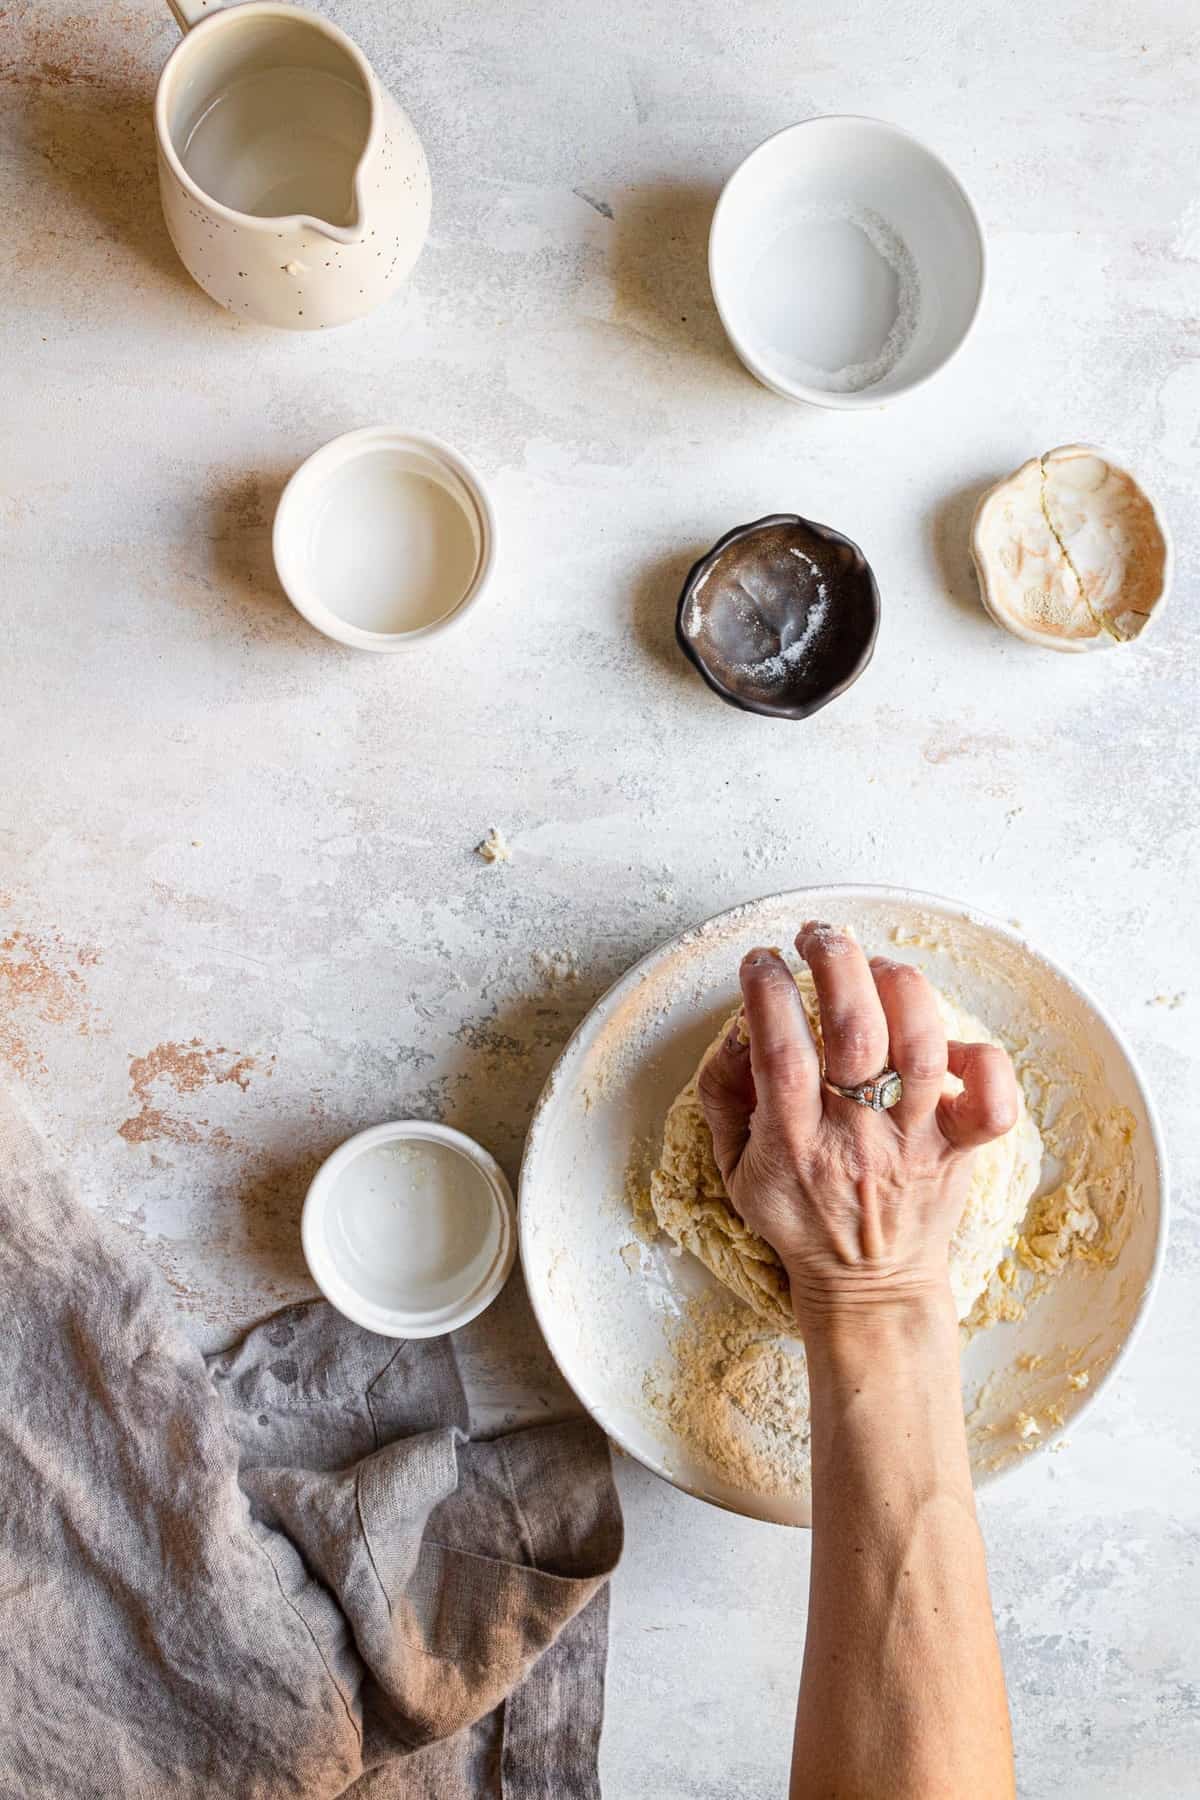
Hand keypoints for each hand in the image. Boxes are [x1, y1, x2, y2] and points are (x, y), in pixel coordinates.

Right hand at [697, 922, 1018, 1335]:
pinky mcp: (959, 1149)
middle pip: (856, 1032)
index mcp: (793, 1144)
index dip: (769, 991)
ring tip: (875, 967)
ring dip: (898, 987)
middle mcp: (857, 1139)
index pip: (782, 1051)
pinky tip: (948, 1039)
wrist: (869, 1287)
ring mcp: (914, 1143)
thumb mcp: (732, 1167)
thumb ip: (723, 1094)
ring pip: (921, 1046)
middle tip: (818, 936)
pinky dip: (983, 1060)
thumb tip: (740, 1025)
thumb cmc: (799, 1217)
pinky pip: (992, 1104)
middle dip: (835, 964)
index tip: (761, 960)